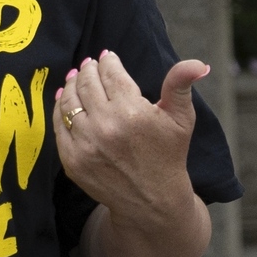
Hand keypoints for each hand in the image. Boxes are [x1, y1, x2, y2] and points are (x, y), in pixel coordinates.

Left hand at [56, 49, 209, 219]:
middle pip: (87, 83)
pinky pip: (58, 124)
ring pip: (69, 101)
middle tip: (90, 64)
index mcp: (133, 112)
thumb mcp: (181, 119)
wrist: (152, 201)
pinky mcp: (72, 159)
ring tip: (77, 77)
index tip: (107, 56)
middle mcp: (106, 126)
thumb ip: (181, 85)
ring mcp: (86, 144)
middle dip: (89, 69)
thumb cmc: (169, 155)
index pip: (111, 74)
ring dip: (72, 84)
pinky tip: (65, 98)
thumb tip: (198, 63)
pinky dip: (60, 108)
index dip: (108, 61)